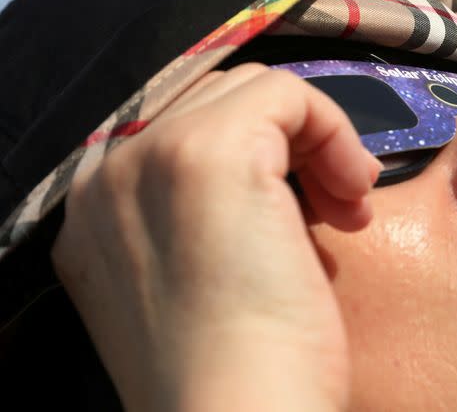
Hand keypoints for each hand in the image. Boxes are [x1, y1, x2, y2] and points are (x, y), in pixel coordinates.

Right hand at [51, 64, 381, 411]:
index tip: (305, 213)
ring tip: (347, 210)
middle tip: (334, 212)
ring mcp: (151, 158)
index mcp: (99, 208)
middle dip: (290, 147)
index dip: (261, 159)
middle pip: (220, 103)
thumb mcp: (201, 278)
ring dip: (315, 141)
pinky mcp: (209, 155)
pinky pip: (287, 94)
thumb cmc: (241, 369)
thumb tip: (270, 180)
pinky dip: (333, 132)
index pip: (186, 131)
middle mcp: (109, 173)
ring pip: (254, 92)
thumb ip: (204, 217)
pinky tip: (353, 199)